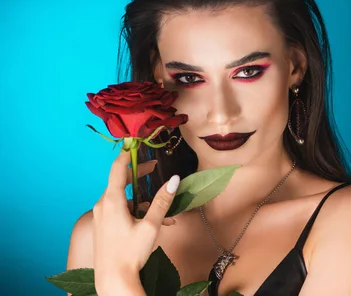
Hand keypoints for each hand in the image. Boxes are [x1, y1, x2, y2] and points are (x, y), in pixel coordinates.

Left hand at [92, 150, 180, 293]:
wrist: (113, 279)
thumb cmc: (130, 253)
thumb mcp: (150, 226)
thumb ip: (162, 201)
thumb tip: (174, 180)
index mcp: (112, 201)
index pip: (117, 168)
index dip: (128, 155)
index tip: (137, 146)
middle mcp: (102, 205)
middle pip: (120, 182)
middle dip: (139, 175)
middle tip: (154, 169)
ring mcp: (101, 216)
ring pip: (123, 199)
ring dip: (142, 199)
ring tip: (163, 210)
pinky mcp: (102, 226)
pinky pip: (119, 211)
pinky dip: (135, 211)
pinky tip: (153, 223)